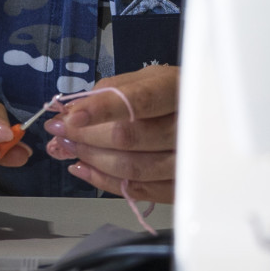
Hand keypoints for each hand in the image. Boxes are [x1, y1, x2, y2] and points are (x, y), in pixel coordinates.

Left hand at [45, 65, 178, 202]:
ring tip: (67, 148)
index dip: (102, 110)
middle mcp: (187, 127)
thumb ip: (110, 92)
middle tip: (58, 130)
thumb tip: (72, 112)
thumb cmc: (173, 94)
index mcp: (177, 90)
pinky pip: (139, 190)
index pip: (138, 102)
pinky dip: (104, 181)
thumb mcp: (147, 80)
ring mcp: (187, 161)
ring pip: (131, 168)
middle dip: (85, 136)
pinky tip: (83, 168)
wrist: (211, 118)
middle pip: (128, 137)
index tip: (72, 117)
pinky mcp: (181, 186)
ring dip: (91, 159)